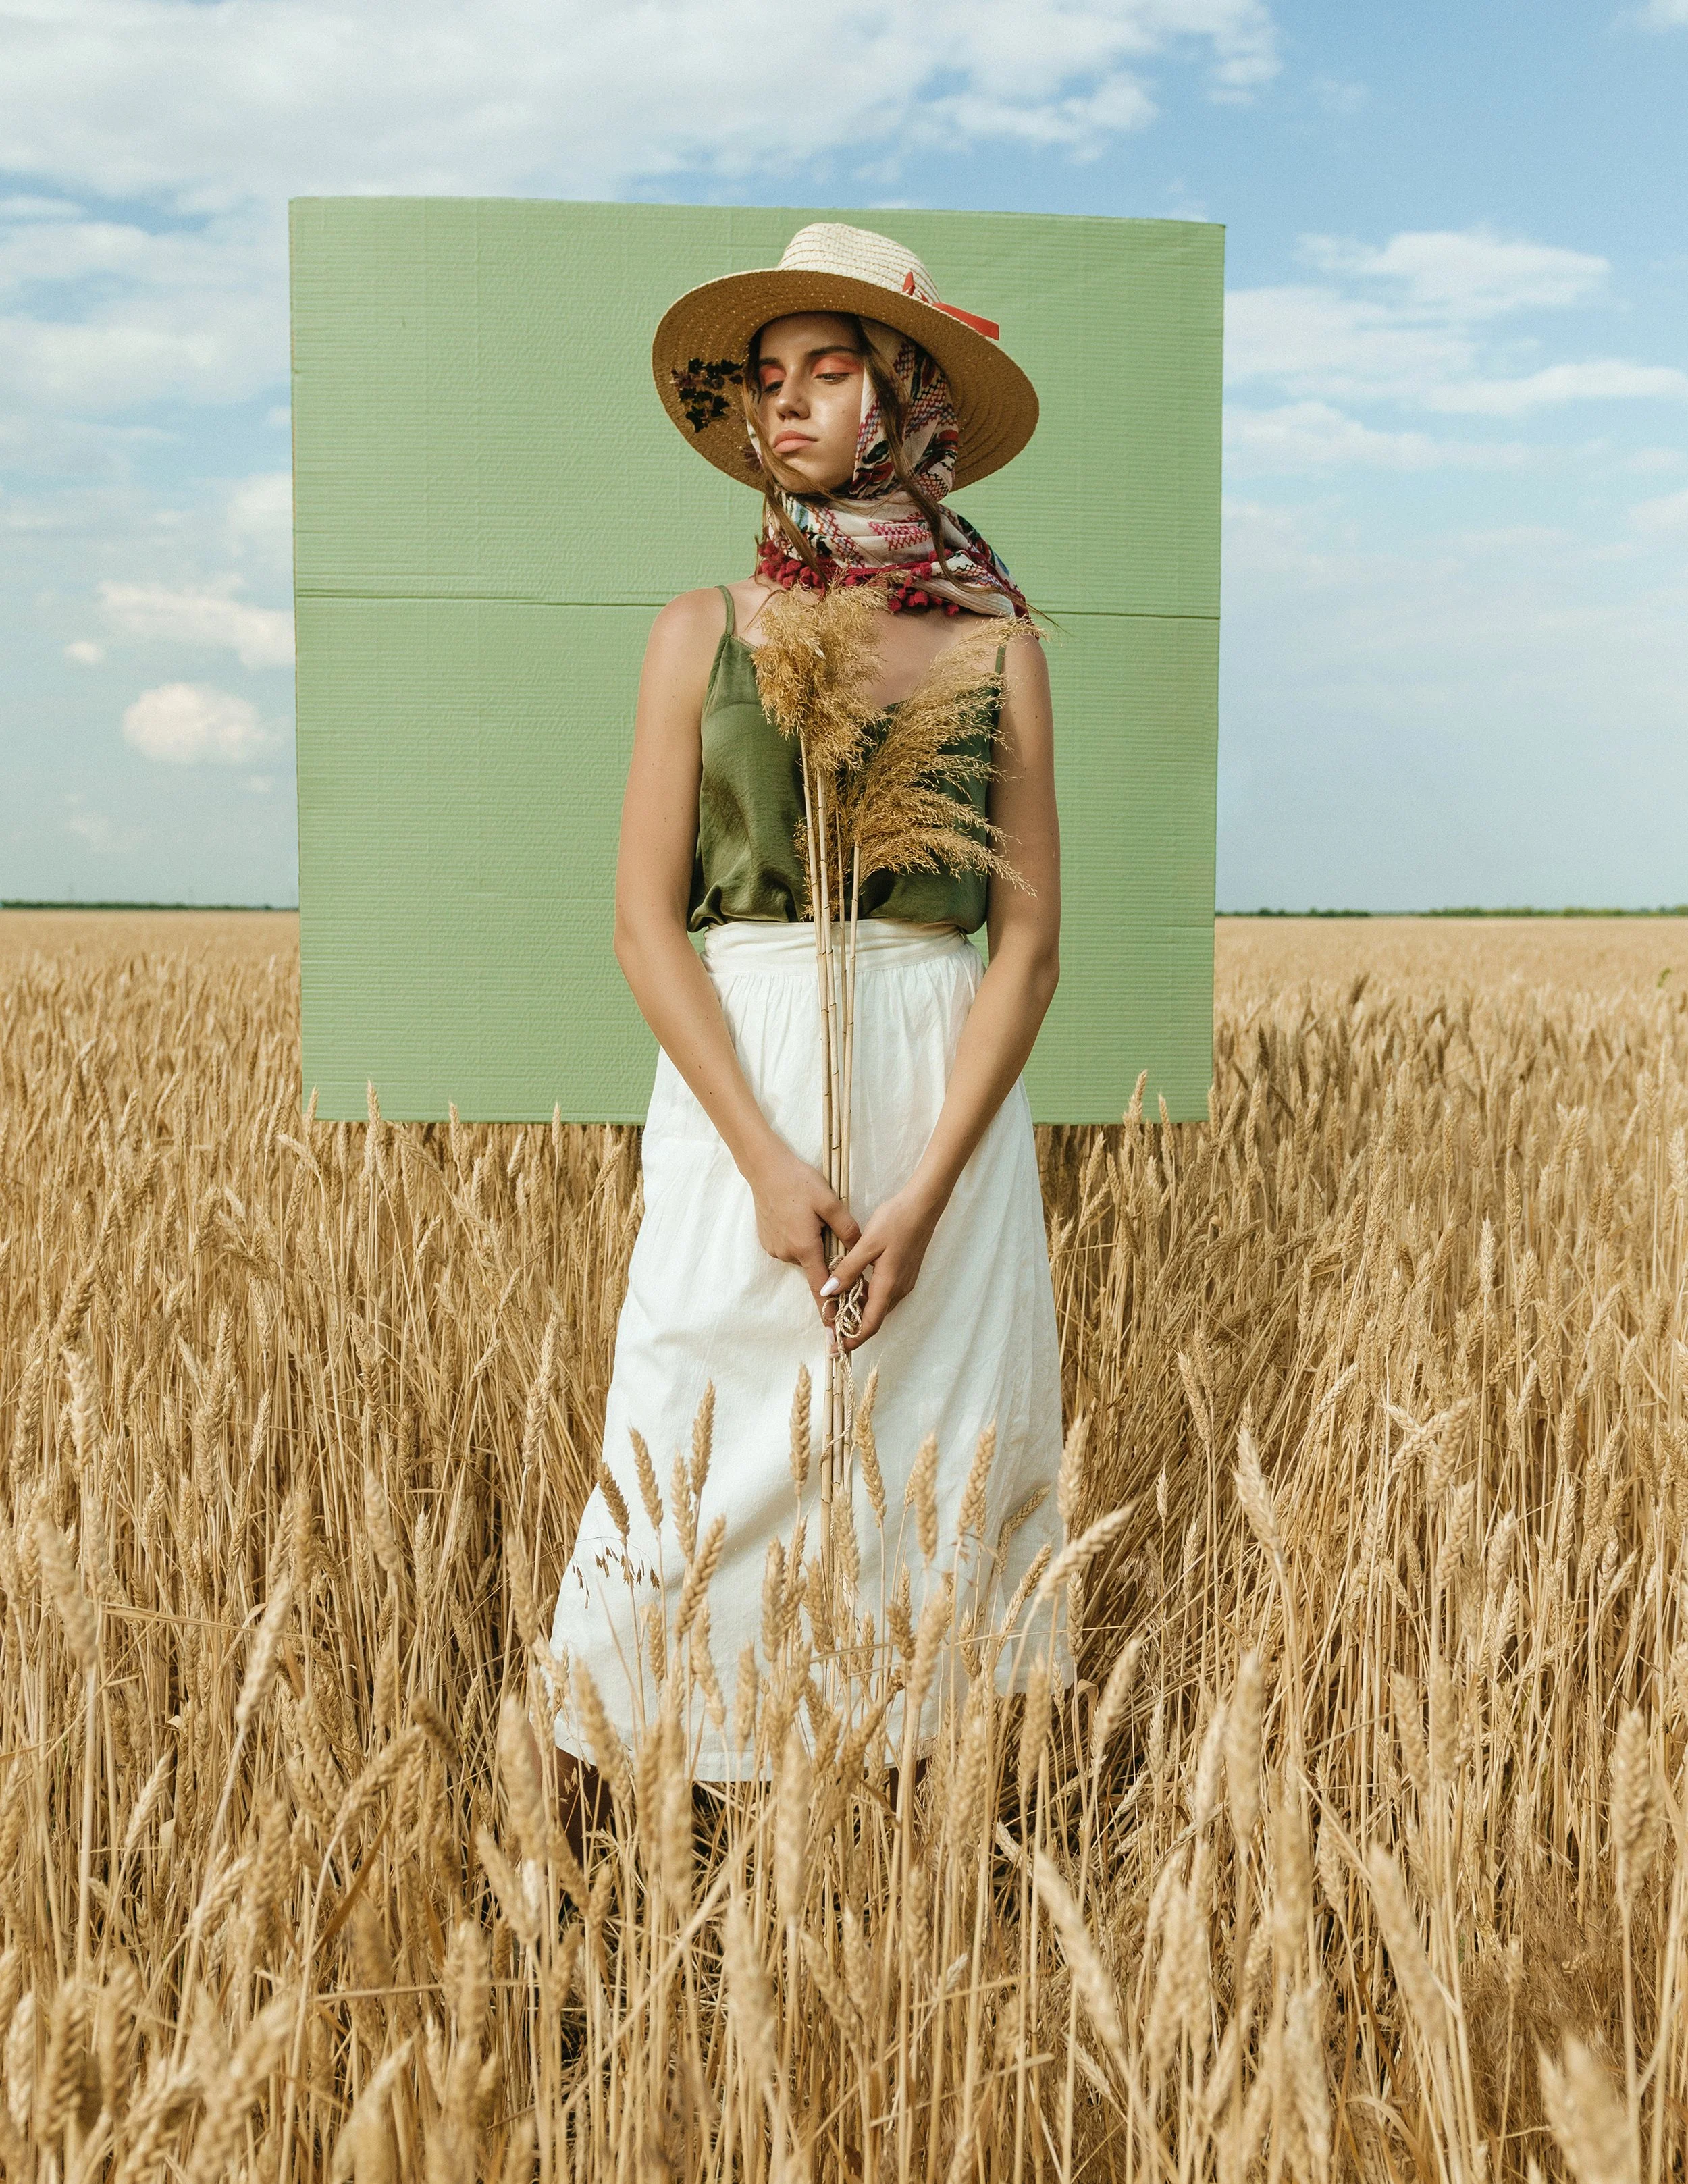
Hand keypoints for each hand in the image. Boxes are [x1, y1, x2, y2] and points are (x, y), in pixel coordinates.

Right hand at [745, 1140, 860, 1312]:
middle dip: (824, 1255)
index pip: (820, 1286)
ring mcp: (774, 1248)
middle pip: (814, 1266)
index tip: (834, 1327)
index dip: (829, 1307)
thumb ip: (847, 1230)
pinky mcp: (767, 1240)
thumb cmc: (799, 1182)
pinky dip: (797, 1237)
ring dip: (810, 1244)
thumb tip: (860, 1251)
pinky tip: (796, 1216)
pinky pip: (789, 1246)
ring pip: (802, 1255)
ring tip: (808, 1216)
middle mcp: (787, 1253)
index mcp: (805, 1247)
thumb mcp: (830, 1202)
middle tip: (824, 1227)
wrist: (765, 1168)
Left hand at [819, 1182, 945, 1353]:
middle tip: (829, 1328)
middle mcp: (899, 1290)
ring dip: (859, 1312)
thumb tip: (828, 1293)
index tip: (835, 1348)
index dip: (852, 1339)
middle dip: (852, 1328)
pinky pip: (884, 1294)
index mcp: (889, 1285)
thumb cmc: (895, 1222)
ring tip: (836, 1308)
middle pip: (874, 1319)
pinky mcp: (904, 1274)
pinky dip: (868, 1298)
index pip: (870, 1324)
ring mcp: (904, 1282)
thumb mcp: (866, 1245)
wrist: (922, 1206)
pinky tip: (854, 1287)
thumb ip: (847, 1270)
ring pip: (879, 1306)